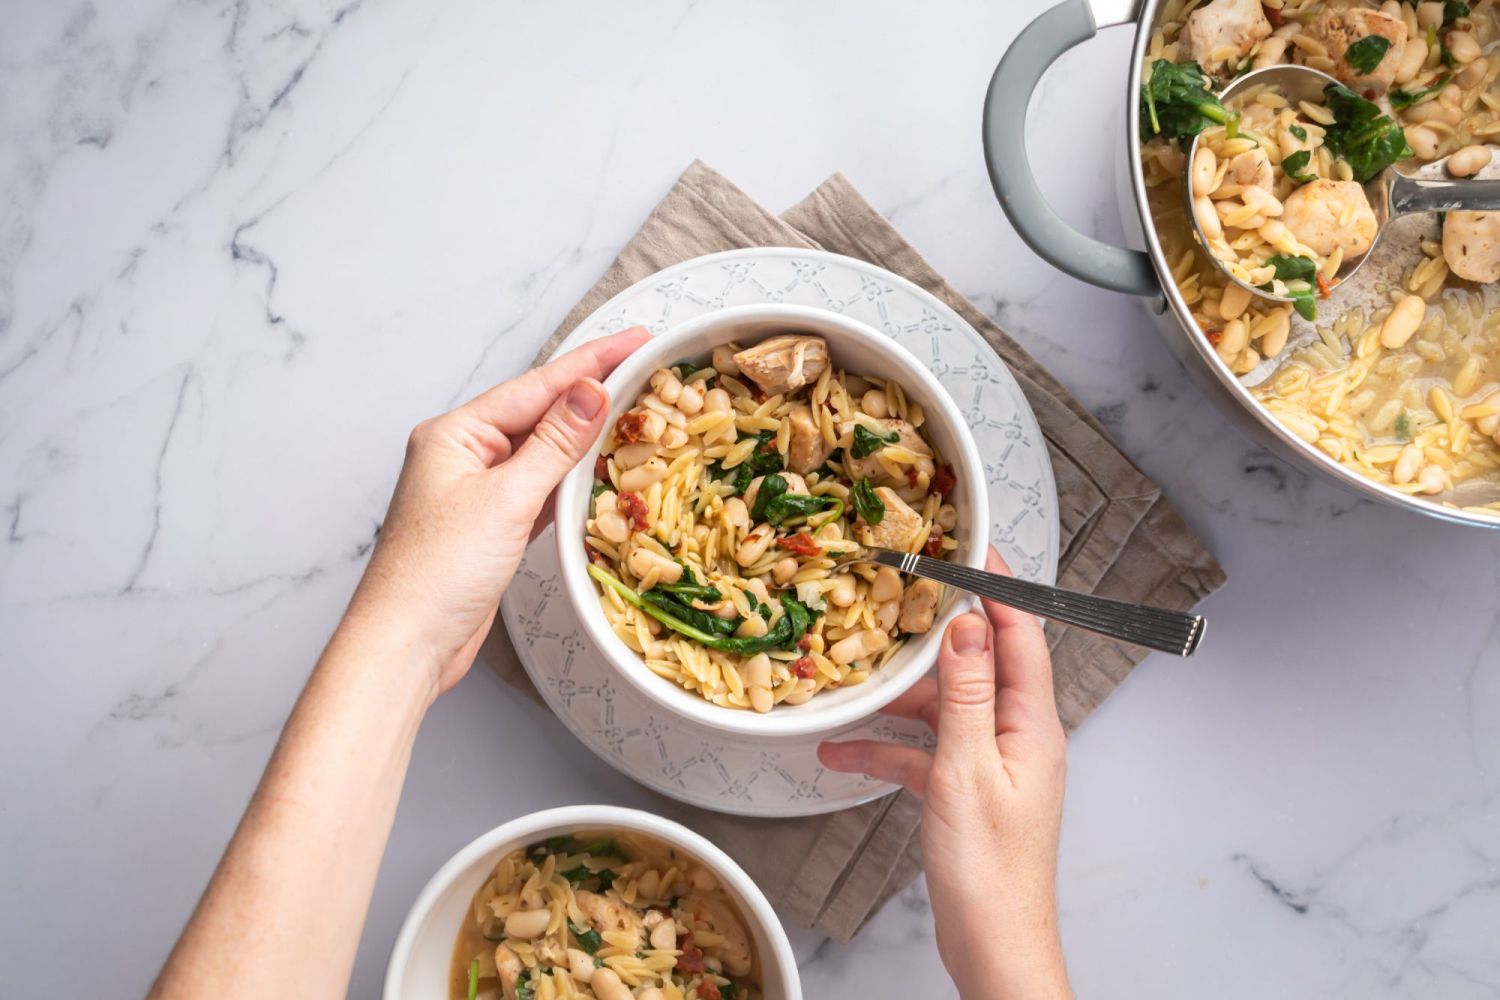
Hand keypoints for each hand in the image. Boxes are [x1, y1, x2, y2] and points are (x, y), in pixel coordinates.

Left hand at [341, 327, 650, 696]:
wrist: (406, 644)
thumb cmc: (435, 573)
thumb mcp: (506, 500)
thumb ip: (554, 444)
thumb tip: (590, 392)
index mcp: (455, 434)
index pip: (536, 386)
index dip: (591, 362)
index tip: (634, 341)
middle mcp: (463, 455)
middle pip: (539, 411)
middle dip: (591, 390)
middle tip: (644, 367)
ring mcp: (477, 491)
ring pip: (542, 449)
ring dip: (585, 433)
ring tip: (633, 410)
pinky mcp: (491, 526)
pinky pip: (539, 486)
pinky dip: (570, 476)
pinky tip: (597, 468)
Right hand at [818, 547, 1069, 999]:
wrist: (993, 947)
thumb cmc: (991, 872)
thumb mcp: (967, 770)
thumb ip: (964, 695)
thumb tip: (967, 626)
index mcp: (1032, 726)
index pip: (1022, 637)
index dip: (1000, 590)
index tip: (973, 550)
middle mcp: (1018, 738)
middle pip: (978, 668)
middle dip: (934, 640)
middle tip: (898, 602)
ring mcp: (992, 765)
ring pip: (944, 711)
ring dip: (898, 703)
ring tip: (852, 688)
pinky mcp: (968, 792)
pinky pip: (926, 754)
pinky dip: (888, 751)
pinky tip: (842, 755)